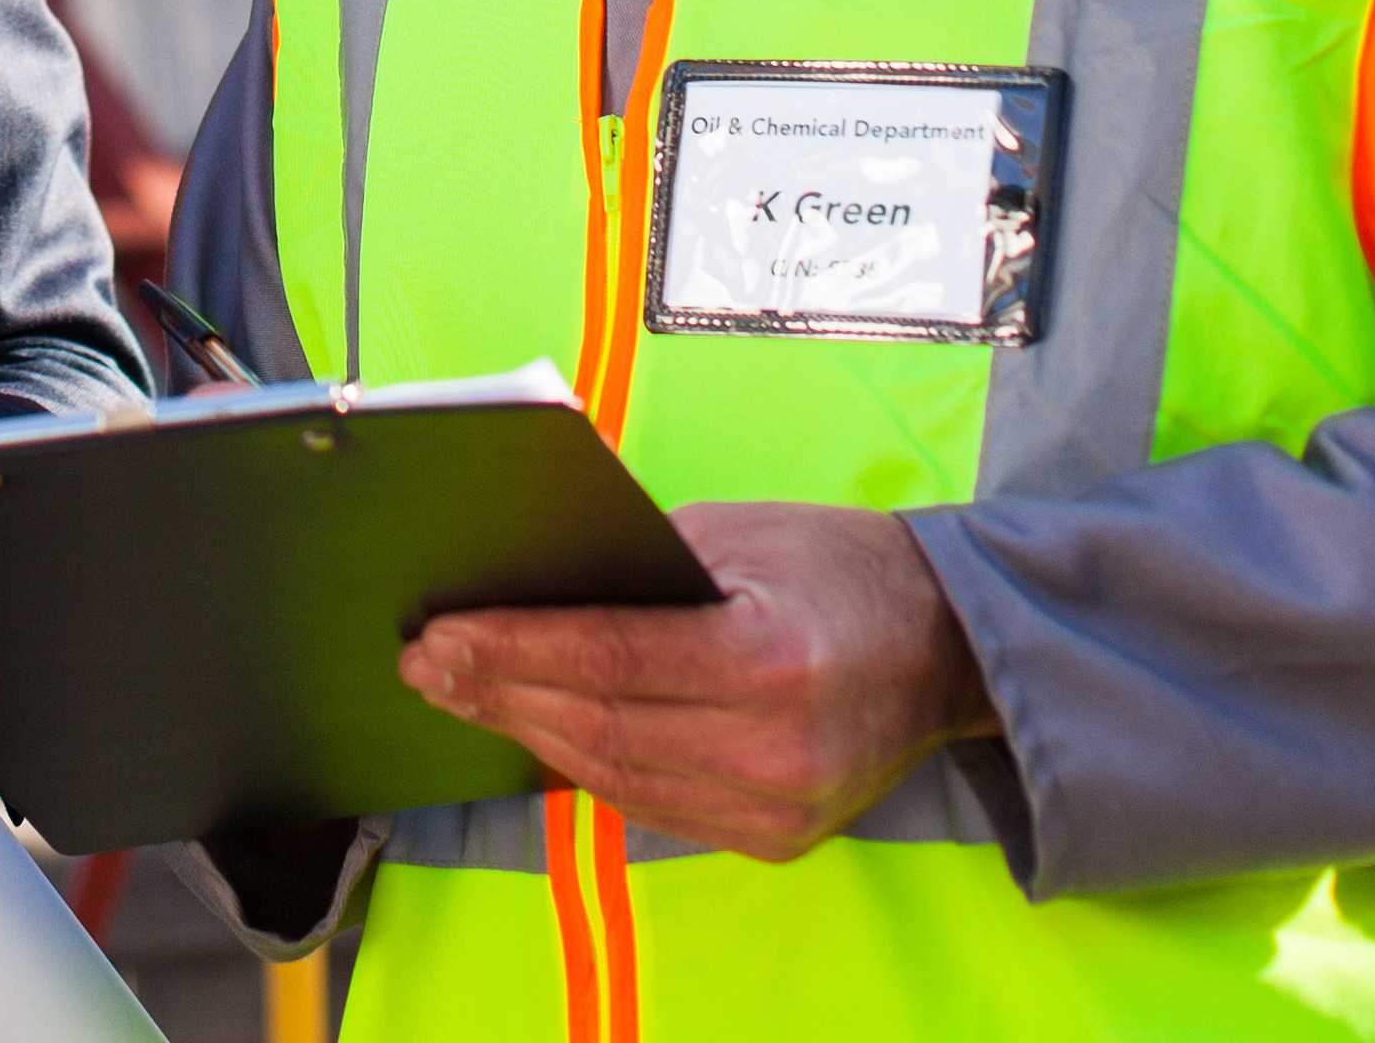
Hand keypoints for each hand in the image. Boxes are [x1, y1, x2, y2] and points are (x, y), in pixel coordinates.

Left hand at [398, 500, 993, 862]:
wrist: (946, 646)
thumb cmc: (839, 569)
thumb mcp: (740, 535)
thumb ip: (637, 567)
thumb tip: (526, 589)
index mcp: (770, 662)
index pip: (609, 659)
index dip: (514, 649)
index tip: (440, 635)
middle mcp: (774, 751)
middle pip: (599, 726)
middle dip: (500, 691)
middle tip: (427, 662)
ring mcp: (776, 811)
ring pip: (614, 776)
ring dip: (530, 732)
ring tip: (464, 691)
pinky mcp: (773, 839)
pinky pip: (652, 805)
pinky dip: (588, 766)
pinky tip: (538, 729)